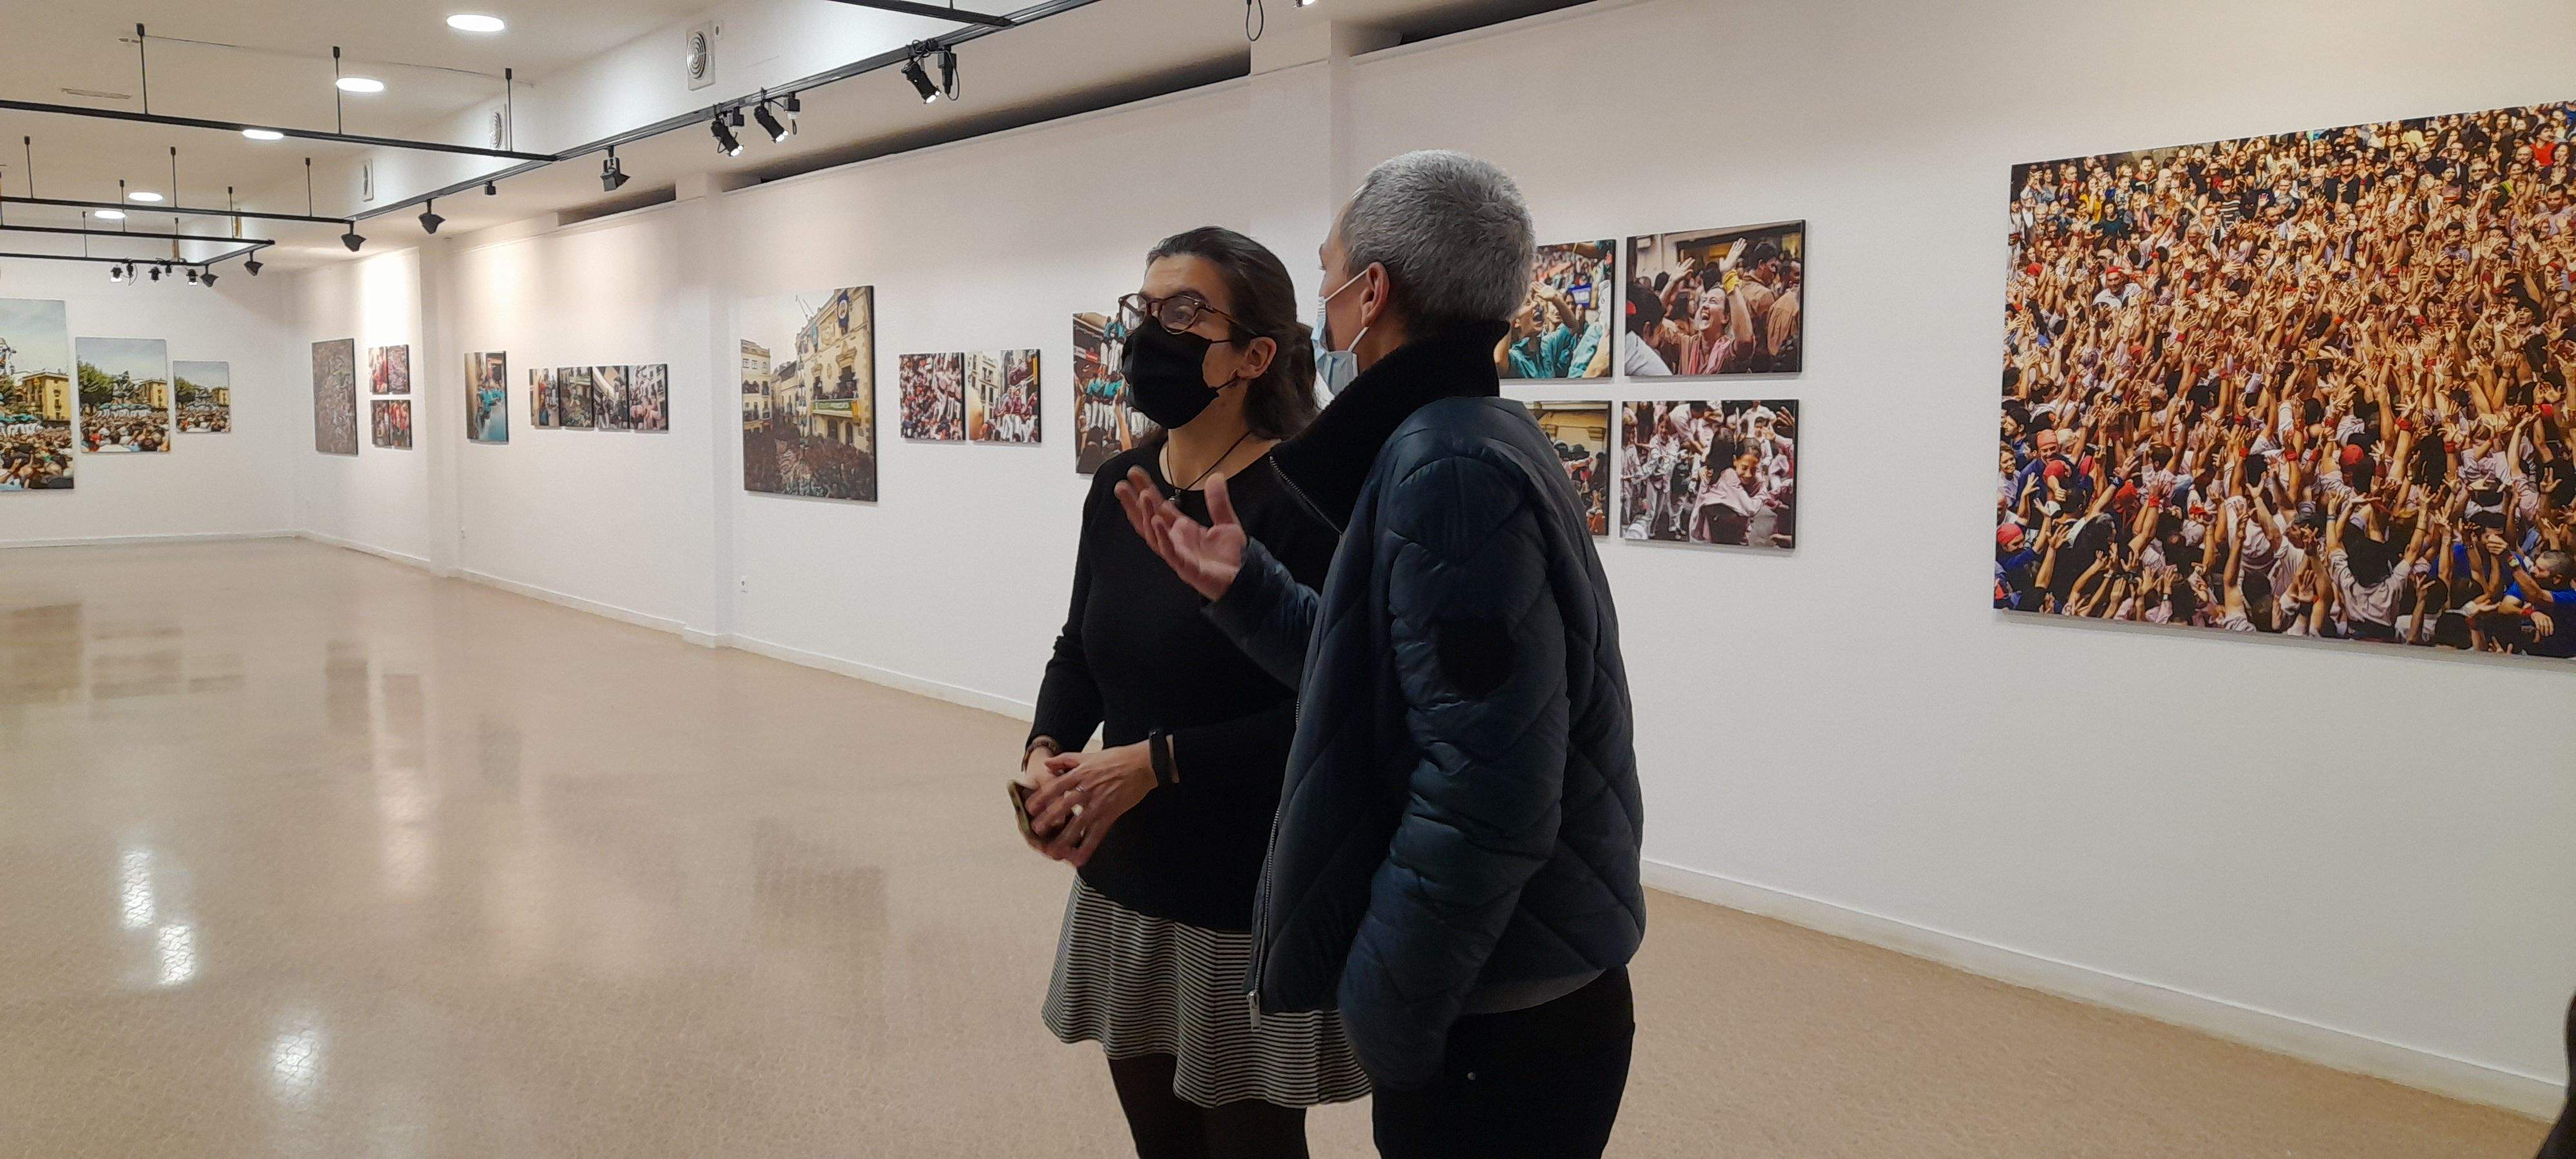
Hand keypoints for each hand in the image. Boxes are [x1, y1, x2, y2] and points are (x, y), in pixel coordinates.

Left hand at [1024, 742, 1156, 867]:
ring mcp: (1099, 803)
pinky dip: (1088, 847)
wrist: (1142, 764)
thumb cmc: (1116, 758)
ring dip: (1065, 838)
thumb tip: (1047, 764)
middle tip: (1036, 831)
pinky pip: (1097, 833)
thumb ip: (1065, 760)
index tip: (1030, 808)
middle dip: (1049, 819)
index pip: (1056, 786)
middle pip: (1064, 805)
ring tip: (1053, 851)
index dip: (1042, 798)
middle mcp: (1087, 789)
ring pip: (1079, 823)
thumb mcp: (1088, 755)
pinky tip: (1079, 859)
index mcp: (1080, 774)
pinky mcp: (1111, 813)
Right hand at [1114, 468, 1246, 600]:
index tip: (1134, 473)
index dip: (1146, 490)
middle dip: (1133, 504)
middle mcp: (1175, 541)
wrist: (1244, 581)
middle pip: (1148, 520)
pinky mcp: (1186, 568)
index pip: (1159, 506)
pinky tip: (1156, 521)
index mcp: (1182, 529)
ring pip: (1154, 535)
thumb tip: (1216, 477)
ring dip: (1147, 515)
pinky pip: (1170, 552)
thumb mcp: (1226, 523)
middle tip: (1120, 486)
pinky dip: (1162, 537)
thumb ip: (1218, 502)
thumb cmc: (1231, 558)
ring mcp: (1178, 554)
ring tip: (1143, 496)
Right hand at [2534, 611, 2555, 638]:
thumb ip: (2549, 624)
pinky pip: (2537, 624)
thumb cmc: (2542, 618)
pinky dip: (2537, 627)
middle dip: (2546, 631)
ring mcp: (2539, 618)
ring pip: (2541, 625)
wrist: (2535, 613)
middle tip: (2546, 635)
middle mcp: (2544, 618)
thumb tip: (2552, 631)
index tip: (2551, 634)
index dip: (2551, 629)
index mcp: (2548, 618)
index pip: (2551, 624)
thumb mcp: (2546, 620)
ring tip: (2542, 634)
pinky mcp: (2535, 619)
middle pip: (2546, 625)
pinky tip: (2538, 630)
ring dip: (2542, 630)